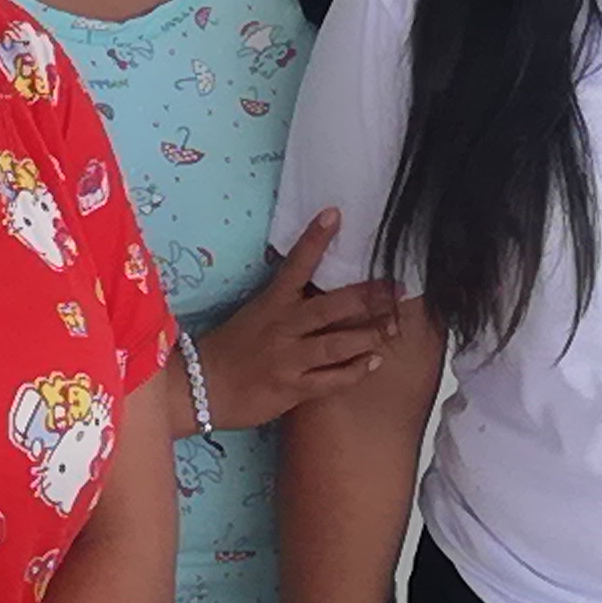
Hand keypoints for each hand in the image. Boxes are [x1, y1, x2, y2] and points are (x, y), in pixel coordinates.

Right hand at [191, 215, 406, 432]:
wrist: (205, 388)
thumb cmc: (232, 347)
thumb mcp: (256, 313)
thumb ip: (286, 300)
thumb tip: (318, 279)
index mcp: (272, 302)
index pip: (295, 264)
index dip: (315, 240)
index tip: (335, 214)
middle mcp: (283, 327)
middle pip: (331, 307)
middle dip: (368, 296)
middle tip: (397, 286)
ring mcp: (289, 358)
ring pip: (338, 344)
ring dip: (369, 335)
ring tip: (393, 326)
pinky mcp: (293, 388)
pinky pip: (332, 379)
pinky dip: (356, 370)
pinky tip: (375, 361)